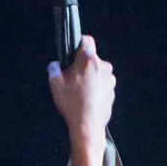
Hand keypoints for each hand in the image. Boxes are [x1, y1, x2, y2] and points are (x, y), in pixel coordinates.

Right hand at [48, 35, 114, 165]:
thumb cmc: (72, 103)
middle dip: (82, 64)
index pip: (87, 40)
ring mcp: (110, 79)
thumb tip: (55, 66)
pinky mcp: (112, 91)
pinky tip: (87, 98)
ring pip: (98, 71)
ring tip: (79, 90)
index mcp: (89, 60)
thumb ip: (54, 70)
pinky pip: (102, 83)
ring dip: (90, 76)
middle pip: (92, 58)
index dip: (79, 43)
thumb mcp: (55, 84)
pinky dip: (96, 87)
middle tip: (72, 76)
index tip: (74, 49)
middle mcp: (103, 66)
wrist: (88, 125)